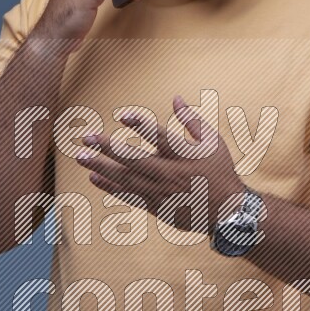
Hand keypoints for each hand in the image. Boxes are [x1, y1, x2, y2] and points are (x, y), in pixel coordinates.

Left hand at [75, 95, 245, 235]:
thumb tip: (175, 98)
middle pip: (136, 160)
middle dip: (109, 148)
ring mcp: (163, 193)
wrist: (228, 212)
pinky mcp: (157, 207)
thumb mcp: (213, 142)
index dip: (142, 125)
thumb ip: (192, 120)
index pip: (161, 137)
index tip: (122, 115)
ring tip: (80, 156)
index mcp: (187, 156)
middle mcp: (172, 174)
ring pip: (127, 180)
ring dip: (102, 167)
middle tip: (86, 138)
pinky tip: (94, 177)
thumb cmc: (219, 171)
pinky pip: (129, 196)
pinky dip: (111, 187)